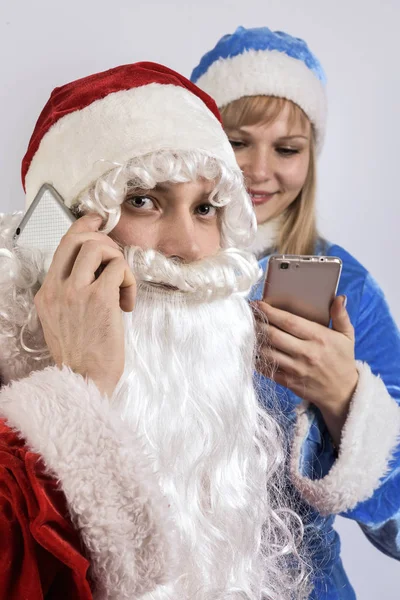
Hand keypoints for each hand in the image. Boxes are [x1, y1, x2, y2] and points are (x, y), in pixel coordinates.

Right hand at [34, 214, 135, 396]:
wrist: (83, 381)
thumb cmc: (80, 356)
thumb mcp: (62, 322)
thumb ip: (70, 295)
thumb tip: (96, 273)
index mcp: (47, 293)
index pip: (62, 247)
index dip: (82, 228)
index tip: (96, 221)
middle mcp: (57, 288)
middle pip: (79, 239)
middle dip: (104, 240)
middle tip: (118, 258)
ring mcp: (76, 292)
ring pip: (99, 248)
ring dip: (119, 260)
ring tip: (123, 285)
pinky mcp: (99, 298)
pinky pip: (120, 268)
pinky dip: (130, 281)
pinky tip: (127, 303)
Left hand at [252, 297, 358, 441]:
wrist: (343, 393)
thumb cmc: (343, 361)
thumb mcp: (347, 337)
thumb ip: (341, 316)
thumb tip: (339, 297)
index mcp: (319, 338)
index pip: (289, 321)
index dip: (270, 312)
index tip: (258, 304)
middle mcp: (306, 353)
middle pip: (273, 335)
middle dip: (258, 323)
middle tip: (249, 315)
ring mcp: (296, 369)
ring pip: (267, 352)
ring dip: (255, 341)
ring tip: (249, 331)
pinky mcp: (288, 382)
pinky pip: (266, 369)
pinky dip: (256, 359)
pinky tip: (252, 350)